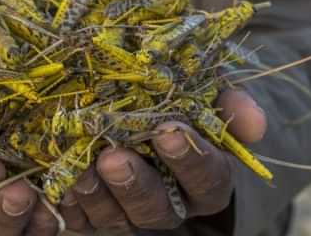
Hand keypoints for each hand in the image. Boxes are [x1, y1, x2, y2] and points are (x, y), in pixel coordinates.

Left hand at [60, 88, 266, 232]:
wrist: (147, 108)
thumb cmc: (185, 98)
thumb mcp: (212, 91)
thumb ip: (231, 104)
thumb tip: (254, 124)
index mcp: (208, 178)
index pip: (208, 178)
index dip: (191, 158)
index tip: (169, 131)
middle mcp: (171, 203)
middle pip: (158, 208)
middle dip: (135, 183)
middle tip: (114, 156)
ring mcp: (130, 212)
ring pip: (116, 218)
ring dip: (96, 194)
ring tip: (80, 166)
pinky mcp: (95, 214)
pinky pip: (80, 219)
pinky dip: (68, 202)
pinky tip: (56, 179)